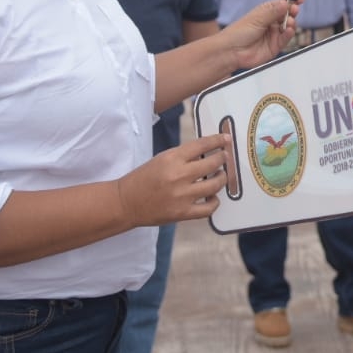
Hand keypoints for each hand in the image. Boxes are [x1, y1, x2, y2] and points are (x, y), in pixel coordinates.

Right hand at [117, 134, 233, 225]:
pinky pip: (208, 208)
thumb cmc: (143, 178)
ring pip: (214, 185)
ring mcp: (182, 196)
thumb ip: (183, 156)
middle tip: (225, 158)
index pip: (202, 145)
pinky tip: (213, 197)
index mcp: (172, 158)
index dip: (218, 141)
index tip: (226, 139)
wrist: (125, 202)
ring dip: (221, 179)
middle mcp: (179, 176)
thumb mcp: (162, 159)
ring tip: (221, 176)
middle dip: (222, 159)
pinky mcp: (182, 213)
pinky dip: (214, 202)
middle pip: (212, 164)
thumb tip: (207, 152)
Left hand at [223, 0, 301, 68]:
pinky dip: (289, 34)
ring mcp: (273, 34)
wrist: (231, 52)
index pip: (281, 4)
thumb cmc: (238, 33)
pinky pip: (285, 39)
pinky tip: (288, 30)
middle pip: (287, 15)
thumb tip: (285, 3)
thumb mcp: (257, 18)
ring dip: (291, 23)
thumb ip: (273, 11)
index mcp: (264, 12)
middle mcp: (270, 23)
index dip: (291, 1)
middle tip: (294, 10)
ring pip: (288, 27)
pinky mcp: (275, 46)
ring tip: (290, 22)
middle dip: (292, 12)